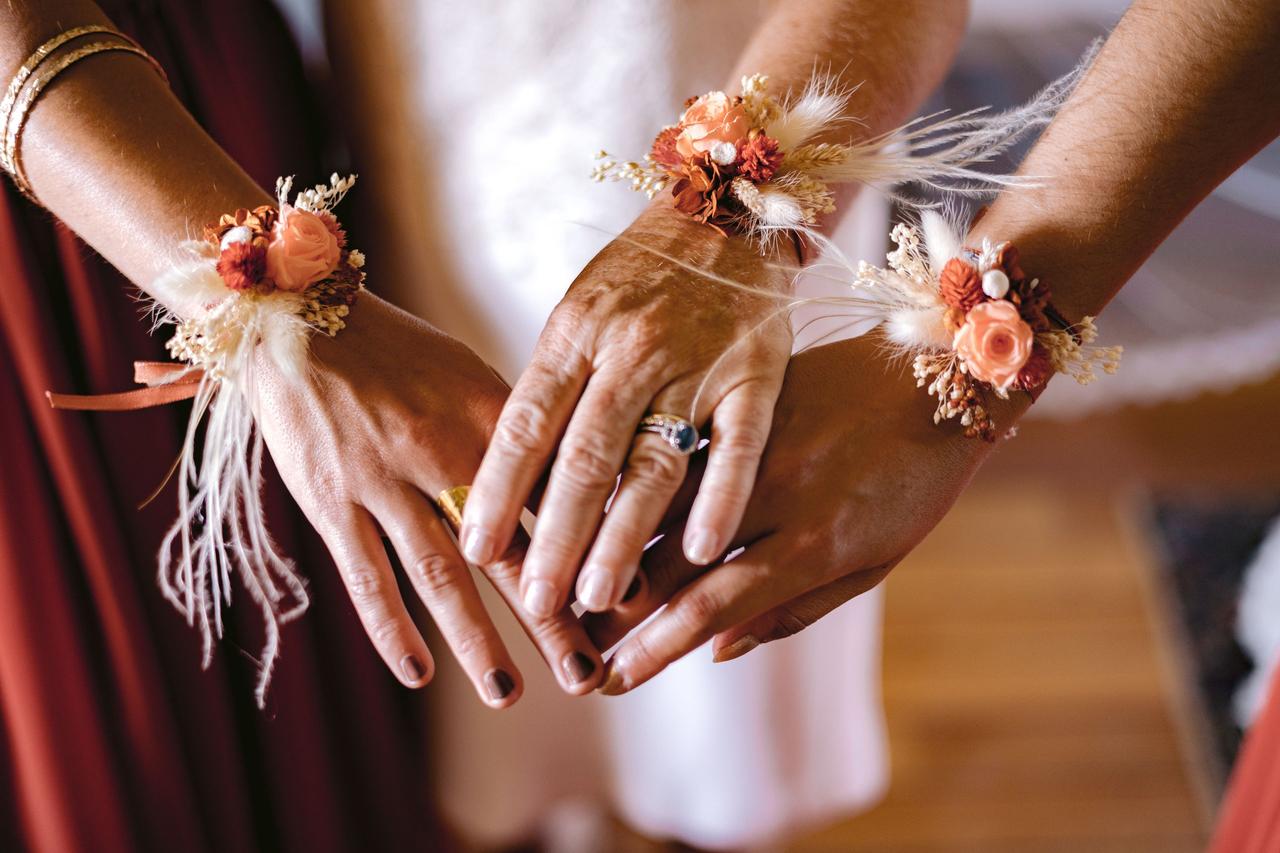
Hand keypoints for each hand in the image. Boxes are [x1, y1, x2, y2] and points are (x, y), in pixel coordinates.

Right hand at [254, 294, 603, 705]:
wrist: (296, 319)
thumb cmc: (397, 350)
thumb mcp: (472, 375)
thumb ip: (519, 437)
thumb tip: (572, 487)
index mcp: (492, 419)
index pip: (554, 498)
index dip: (593, 551)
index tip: (632, 603)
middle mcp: (443, 451)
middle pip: (508, 550)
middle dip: (550, 618)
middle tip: (588, 674)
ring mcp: (383, 480)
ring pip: (439, 574)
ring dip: (477, 640)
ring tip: (509, 692)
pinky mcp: (330, 501)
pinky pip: (365, 575)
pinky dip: (390, 627)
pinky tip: (417, 672)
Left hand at [461, 202, 795, 619]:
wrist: (728, 205)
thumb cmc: (641, 273)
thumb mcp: (580, 310)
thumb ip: (557, 387)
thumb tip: (514, 478)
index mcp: (576, 330)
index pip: (527, 423)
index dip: (497, 490)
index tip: (474, 550)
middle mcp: (631, 348)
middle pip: (584, 456)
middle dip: (554, 536)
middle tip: (533, 602)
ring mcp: (697, 362)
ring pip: (654, 461)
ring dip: (624, 534)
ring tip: (598, 597)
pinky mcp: (758, 373)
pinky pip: (740, 444)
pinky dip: (722, 498)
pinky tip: (704, 551)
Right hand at [585, 335, 1024, 692]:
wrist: (944, 375)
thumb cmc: (915, 481)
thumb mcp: (874, 561)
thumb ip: (794, 610)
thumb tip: (718, 651)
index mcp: (811, 545)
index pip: (711, 606)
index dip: (656, 647)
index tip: (612, 679)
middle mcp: (773, 498)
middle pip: (669, 560)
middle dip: (612, 607)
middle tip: (568, 638)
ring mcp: (753, 445)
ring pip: (657, 499)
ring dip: (605, 543)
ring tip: (564, 576)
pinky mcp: (744, 404)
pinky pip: (674, 449)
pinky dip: (632, 481)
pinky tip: (594, 501)